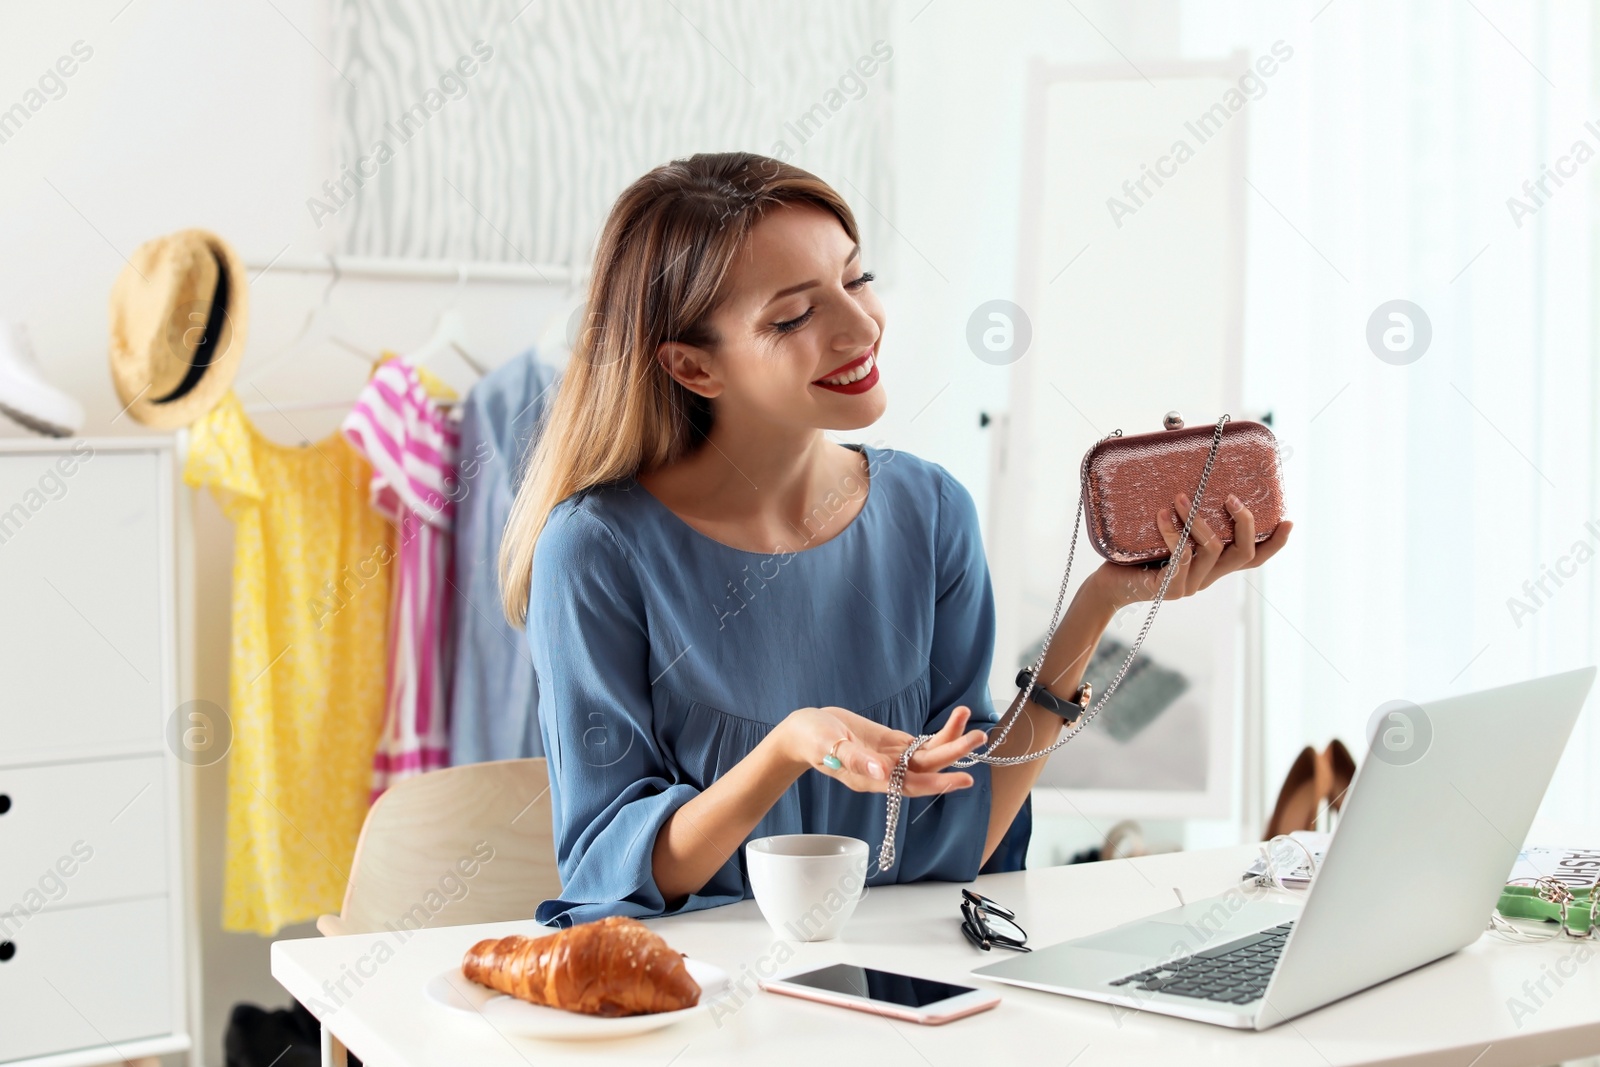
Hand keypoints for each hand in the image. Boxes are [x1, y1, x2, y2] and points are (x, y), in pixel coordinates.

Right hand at [779, 704, 987, 796]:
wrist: (804, 731)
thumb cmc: (811, 740)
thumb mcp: (828, 746)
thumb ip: (852, 759)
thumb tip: (880, 772)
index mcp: (872, 779)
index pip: (911, 785)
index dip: (938, 783)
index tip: (962, 779)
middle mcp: (887, 773)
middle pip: (927, 767)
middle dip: (954, 753)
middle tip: (979, 737)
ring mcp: (892, 759)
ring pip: (928, 755)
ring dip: (951, 740)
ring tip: (970, 719)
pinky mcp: (893, 745)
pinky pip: (921, 743)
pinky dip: (939, 733)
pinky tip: (956, 722)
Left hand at [1087, 493, 1293, 610]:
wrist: (1108, 585)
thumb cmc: (1135, 554)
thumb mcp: (1165, 532)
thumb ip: (1182, 513)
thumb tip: (1183, 465)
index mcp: (1212, 566)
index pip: (1253, 559)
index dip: (1274, 543)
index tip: (1288, 520)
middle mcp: (1206, 577)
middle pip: (1243, 555)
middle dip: (1243, 523)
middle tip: (1231, 497)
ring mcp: (1189, 585)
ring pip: (1211, 551)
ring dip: (1197, 520)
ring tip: (1178, 498)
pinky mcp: (1169, 587)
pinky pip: (1180, 556)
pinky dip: (1172, 532)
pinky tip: (1161, 515)